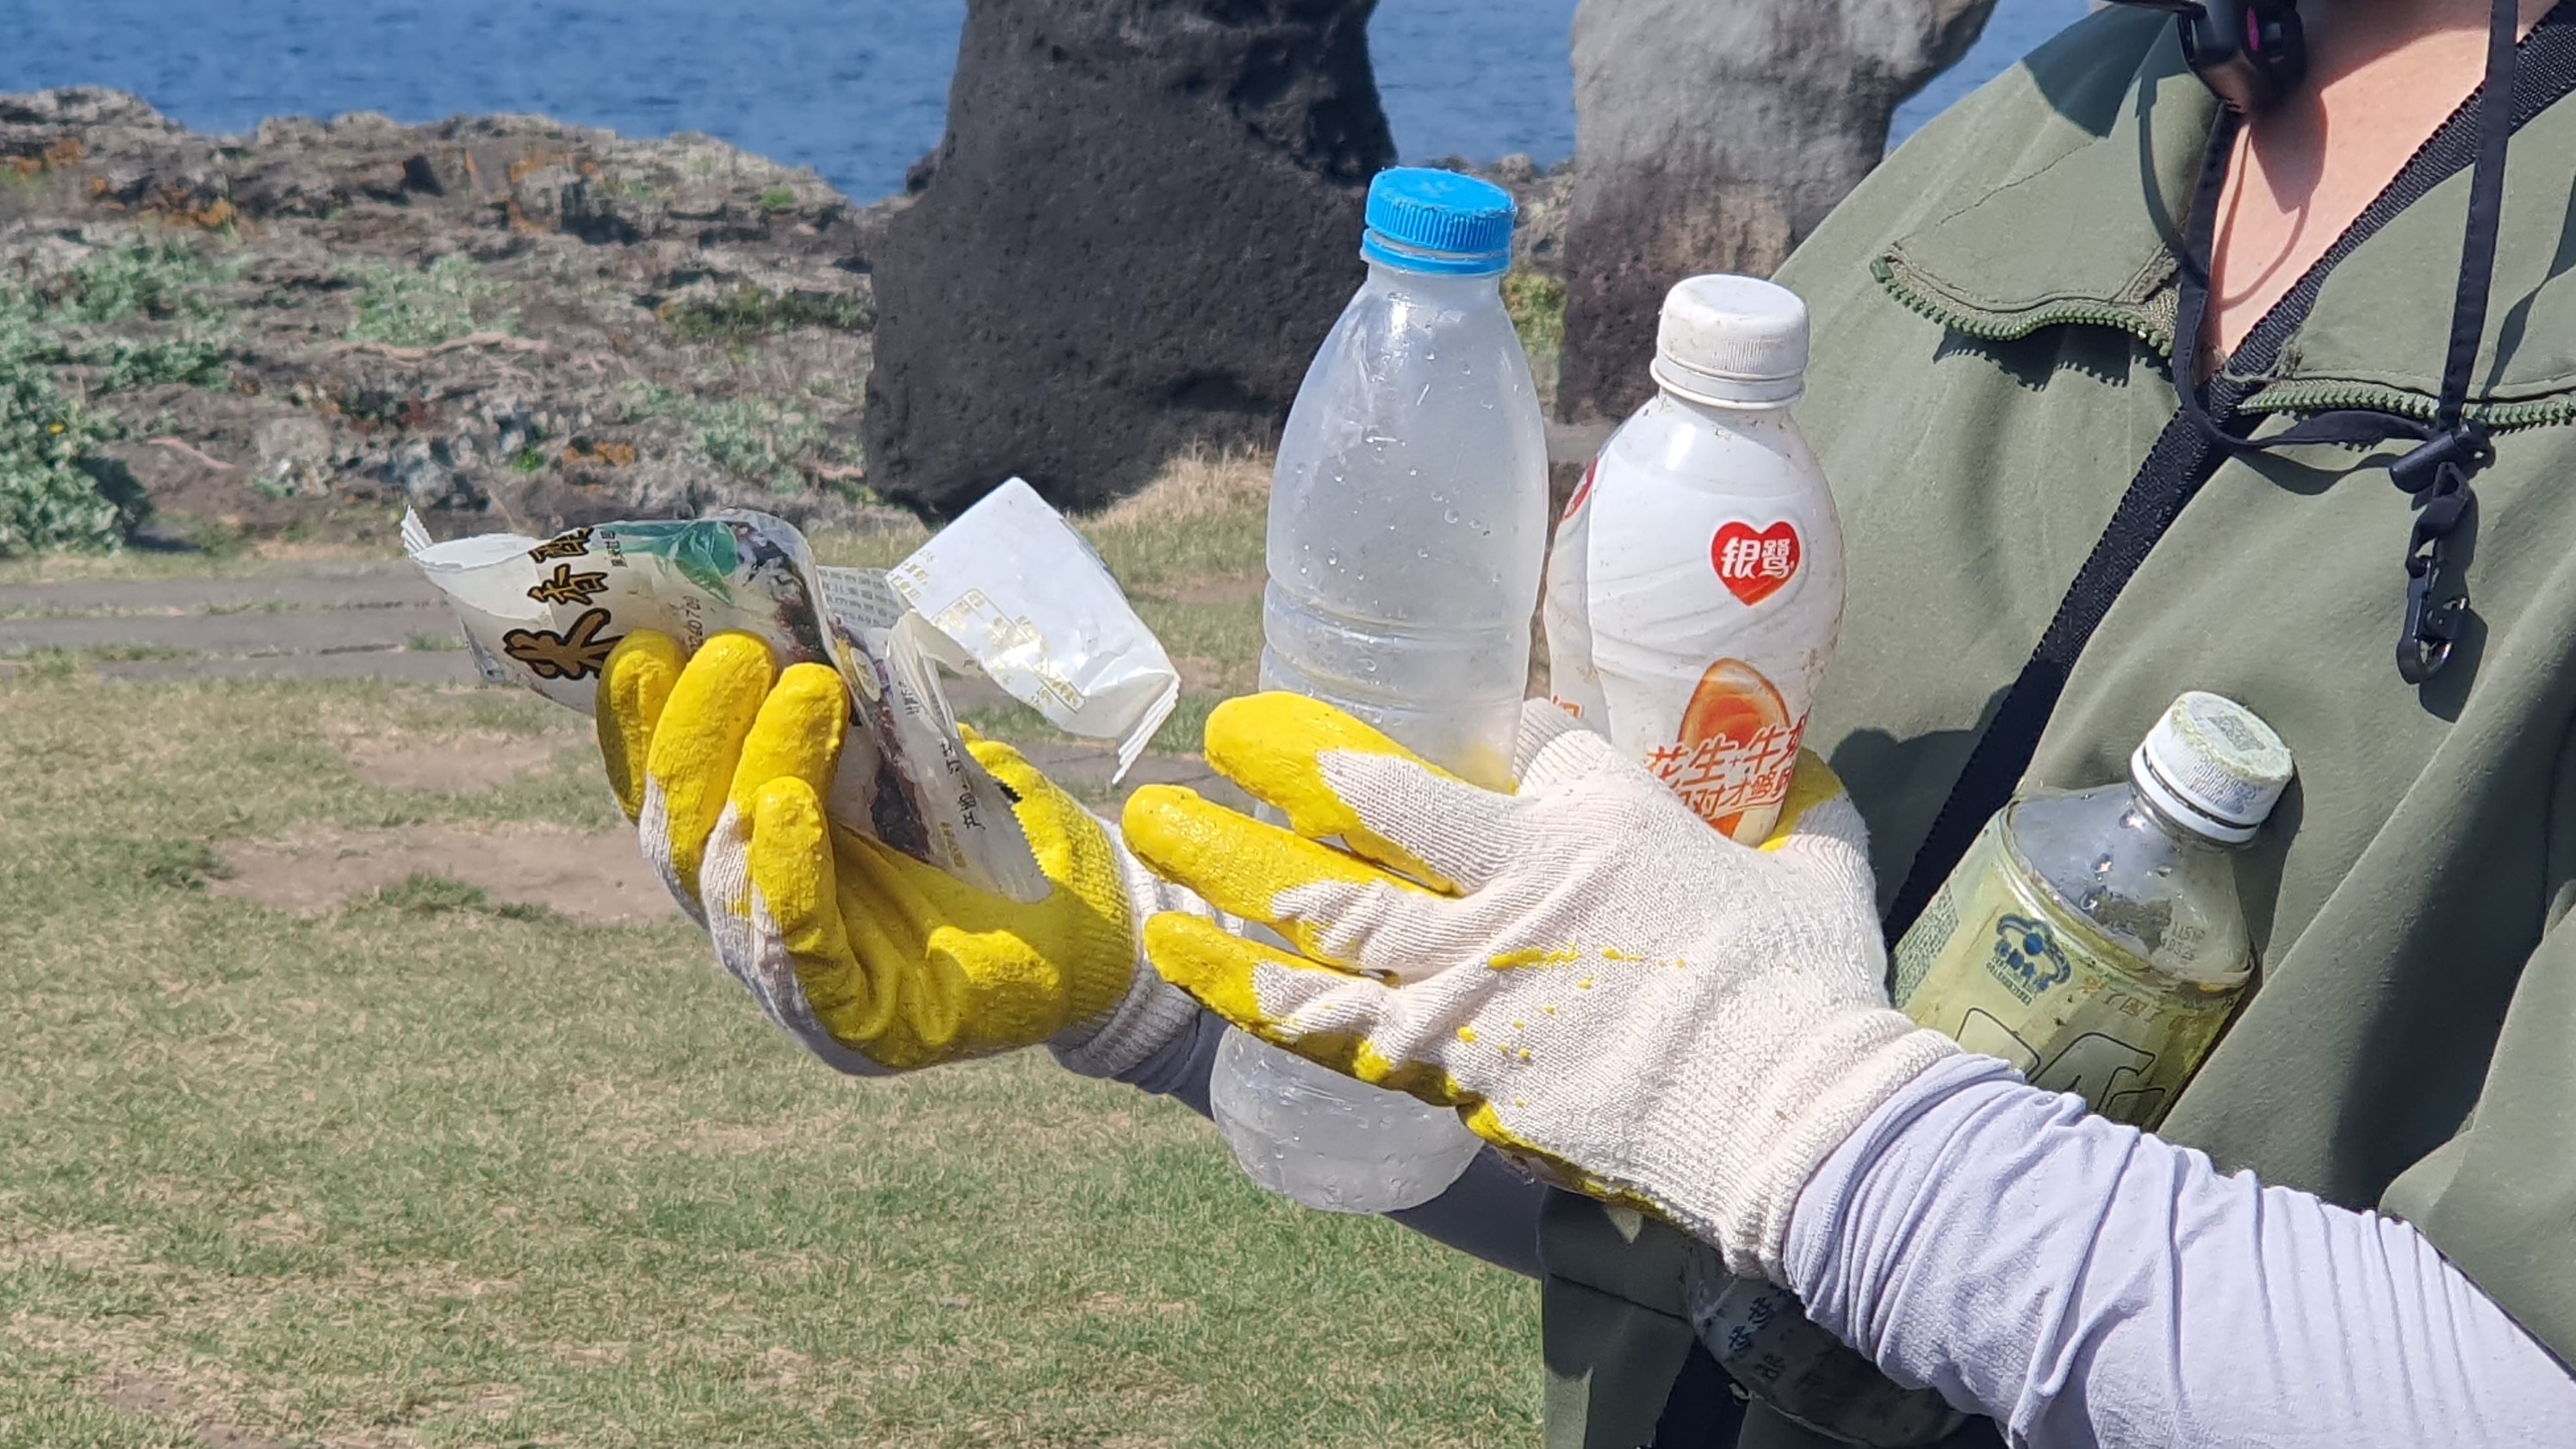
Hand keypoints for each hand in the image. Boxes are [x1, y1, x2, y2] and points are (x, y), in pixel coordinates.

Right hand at [598, 630, 1199, 1076]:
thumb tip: (779, 622)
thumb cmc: (1006, 839)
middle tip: (734, 646)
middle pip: (677, 833)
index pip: (665, 793)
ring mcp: (797, 987)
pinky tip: (787, 806)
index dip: (640, 722)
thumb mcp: (916, 758)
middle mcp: (753, 927)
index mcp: (752, 862)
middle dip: (696, 731)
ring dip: (753, 771)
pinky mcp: (858, 1030)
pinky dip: (786, 872)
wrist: (1106, 927)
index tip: (644, 639)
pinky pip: (797, 949)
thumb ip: (848, 717)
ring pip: (728, 879)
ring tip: (803, 689)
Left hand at [1121, 694, 1957, 1277]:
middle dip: (1287, 763)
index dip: (1516, 733)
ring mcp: (1464, 978)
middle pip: (1371, 804)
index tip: (1487, 736)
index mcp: (1598, 824)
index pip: (1526, 742)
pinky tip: (1178, 947)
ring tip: (1152, 821)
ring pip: (1318, 905)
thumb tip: (1803, 766)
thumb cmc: (1810, 992)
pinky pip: (1319, 1019)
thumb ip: (1799, 809)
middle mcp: (1509, 886)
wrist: (1788, 1122)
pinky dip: (1241, 981)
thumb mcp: (1820, 867)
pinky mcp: (1442, 1065)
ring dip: (1225, 860)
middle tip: (1219, 731)